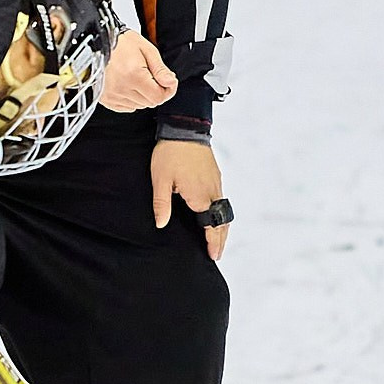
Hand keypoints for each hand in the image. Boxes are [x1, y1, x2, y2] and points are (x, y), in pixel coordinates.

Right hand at [100, 29, 176, 111]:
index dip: (168, 90)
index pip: (158, 97)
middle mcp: (121, 88)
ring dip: (143, 95)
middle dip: (156, 91)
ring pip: (139, 106)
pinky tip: (128, 85)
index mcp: (134, 75)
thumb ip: (160, 69)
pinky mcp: (105, 99)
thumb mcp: (147, 50)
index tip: (168, 81)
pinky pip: (126, 107)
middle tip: (152, 76)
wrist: (97, 41)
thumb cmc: (120, 42)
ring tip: (137, 78)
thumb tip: (171, 83)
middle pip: (149, 103)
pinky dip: (131, 99)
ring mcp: (112, 95)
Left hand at [152, 138, 228, 258]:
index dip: (213, 242)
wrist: (184, 128)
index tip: (213, 255)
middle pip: (222, 221)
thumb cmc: (170, 153)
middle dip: (220, 239)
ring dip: (221, 227)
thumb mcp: (160, 179)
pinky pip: (221, 199)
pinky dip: (220, 213)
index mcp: (200, 196)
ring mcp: (216, 182)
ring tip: (217, 239)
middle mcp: (213, 191)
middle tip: (216, 253)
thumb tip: (161, 225)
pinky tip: (213, 215)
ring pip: (223, 210)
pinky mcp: (215, 175)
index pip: (211, 226)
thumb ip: (162, 204)